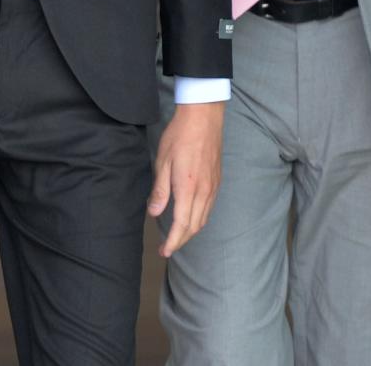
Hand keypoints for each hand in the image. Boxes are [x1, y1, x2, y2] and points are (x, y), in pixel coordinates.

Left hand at [148, 101, 223, 257]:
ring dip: (190, 231)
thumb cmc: (179, 136)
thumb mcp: (162, 161)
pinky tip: (190, 217)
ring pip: (203, 219)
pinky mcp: (217, 181)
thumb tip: (153, 212)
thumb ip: (160, 190)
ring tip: (177, 236)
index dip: (173, 242)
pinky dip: (199, 219)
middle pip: (194, 227)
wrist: (203, 118)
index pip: (181, 225)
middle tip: (167, 248)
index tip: (164, 252)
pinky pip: (209, 208)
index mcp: (188, 189)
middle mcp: (204, 192)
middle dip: (181, 241)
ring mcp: (213, 187)